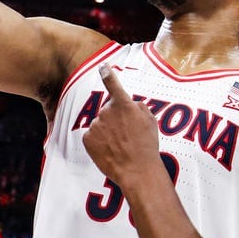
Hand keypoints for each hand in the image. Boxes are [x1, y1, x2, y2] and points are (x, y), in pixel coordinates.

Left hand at [82, 65, 161, 186]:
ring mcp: (95, 125)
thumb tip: (130, 104)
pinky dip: (99, 142)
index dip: (107, 73)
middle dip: (115, 119)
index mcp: (123, 104)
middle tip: (127, 135)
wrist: (137, 171)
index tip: (103, 66)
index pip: (112, 83)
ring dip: (108, 131)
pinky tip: (110, 151)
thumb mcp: (150, 121)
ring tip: (120, 146)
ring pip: (100, 124)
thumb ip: (138, 107)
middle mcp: (106, 112)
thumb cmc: (147, 146)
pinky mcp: (87, 139)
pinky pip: (93, 136)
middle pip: (108, 110)